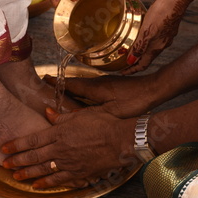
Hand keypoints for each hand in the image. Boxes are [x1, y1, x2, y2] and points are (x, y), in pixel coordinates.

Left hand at [1, 108, 137, 188]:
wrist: (120, 140)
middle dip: (17, 160)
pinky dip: (46, 183)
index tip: (4, 148)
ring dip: (28, 173)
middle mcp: (60, 148)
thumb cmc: (103, 123)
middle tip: (5, 164)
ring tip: (16, 176)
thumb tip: (46, 111)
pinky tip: (38, 186)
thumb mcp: (80, 114)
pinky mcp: (78, 173)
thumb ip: (61, 116)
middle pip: (33, 156)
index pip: (33, 139)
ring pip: (43, 169)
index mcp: (59, 132)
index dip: (17, 144)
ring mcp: (68, 162)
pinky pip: (58, 180)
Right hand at [44, 73, 158, 117]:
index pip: (71, 84)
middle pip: (74, 83)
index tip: (44, 79)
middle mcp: (96, 83)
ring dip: (71, 87)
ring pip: (83, 85)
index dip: (57, 83)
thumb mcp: (112, 111)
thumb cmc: (134, 101)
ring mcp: (104, 83)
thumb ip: (93, 114)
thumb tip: (74, 118)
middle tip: (47, 86)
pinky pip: (91, 87)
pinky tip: (82, 98)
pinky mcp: (110, 85)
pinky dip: (82, 91)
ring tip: (60, 92)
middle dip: (61, 85)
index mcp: (94, 88)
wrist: (153, 89)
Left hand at [123, 0, 197, 73]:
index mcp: (156, 47)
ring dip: (140, 53)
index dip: (132, 70)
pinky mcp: (168, 29)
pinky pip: (154, 40)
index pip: (143, 64)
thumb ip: (140, 46)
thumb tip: (131, 60)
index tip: (122, 72)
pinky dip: (146, 43)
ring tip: (130, 52)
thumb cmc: (162, 12)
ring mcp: (166, 37)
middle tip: (123, 64)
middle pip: (147, 59)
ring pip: (151, 49)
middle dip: (135, 63)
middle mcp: (162, 45)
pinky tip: (141, 37)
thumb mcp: (147, 30)